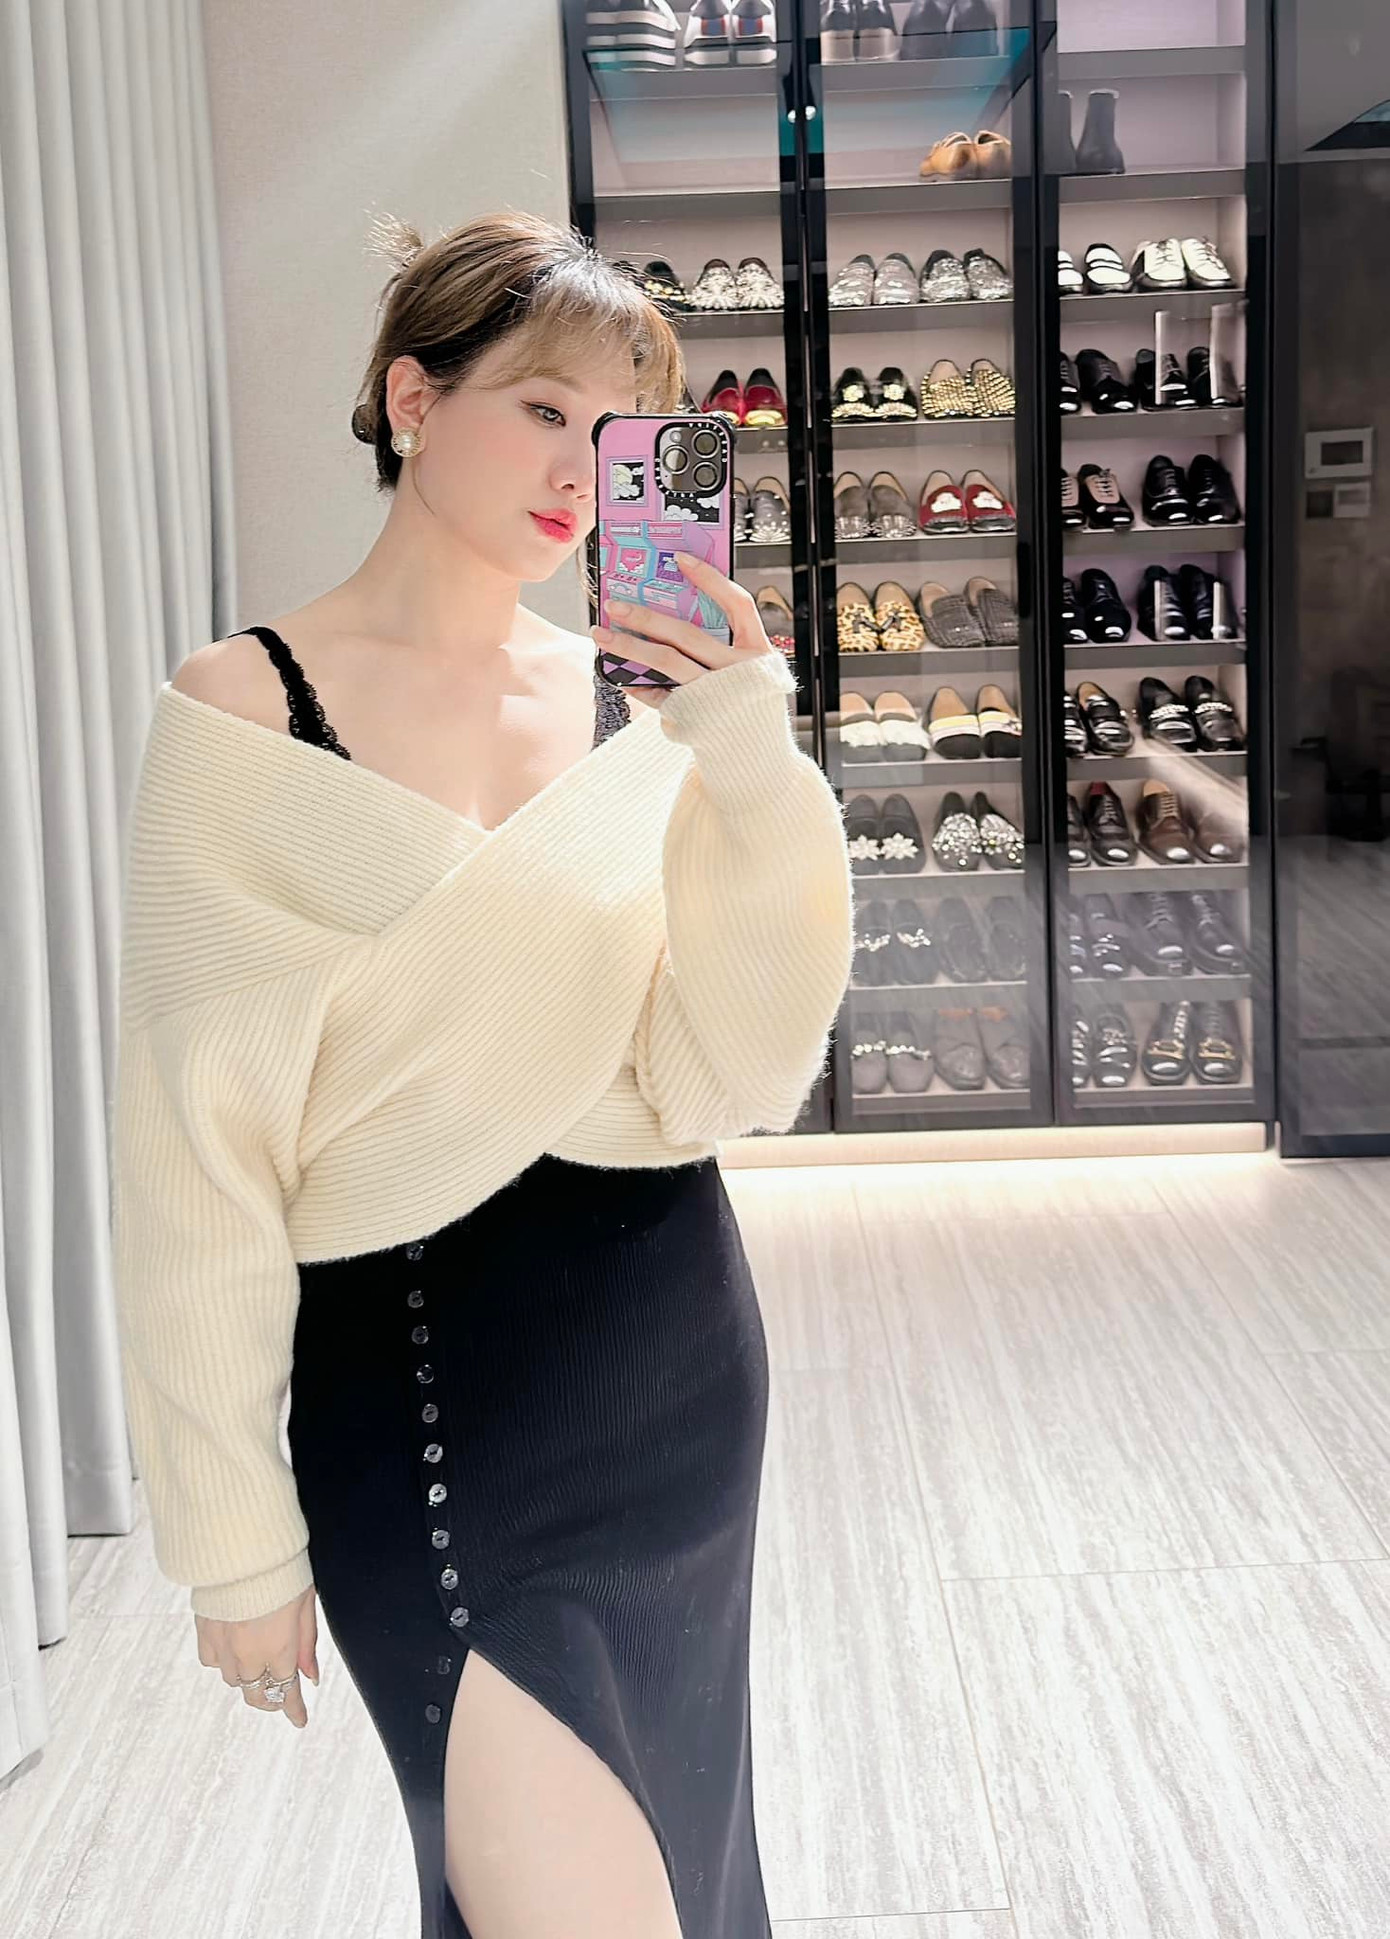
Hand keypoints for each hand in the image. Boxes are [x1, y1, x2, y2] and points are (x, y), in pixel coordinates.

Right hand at [196, 1582, 319, 1729]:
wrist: (243, 1546)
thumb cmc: (281, 1570)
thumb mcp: (306, 1605)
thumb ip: (306, 1645)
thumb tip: (311, 1676)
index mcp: (279, 1648)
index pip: (287, 1692)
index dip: (294, 1710)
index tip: (299, 1719)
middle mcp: (249, 1654)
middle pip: (257, 1695)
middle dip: (271, 1700)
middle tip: (280, 1696)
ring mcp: (223, 1645)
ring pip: (233, 1681)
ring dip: (248, 1679)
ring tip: (258, 1666)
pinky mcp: (204, 1632)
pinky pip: (211, 1661)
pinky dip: (222, 1662)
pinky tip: (232, 1650)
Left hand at [591, 550, 778, 706]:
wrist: (754, 755)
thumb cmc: (746, 701)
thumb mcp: (750, 668)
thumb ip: (724, 641)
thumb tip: (670, 608)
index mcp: (758, 651)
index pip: (738, 604)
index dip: (711, 579)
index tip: (679, 558)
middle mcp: (737, 672)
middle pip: (687, 634)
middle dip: (646, 616)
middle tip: (614, 604)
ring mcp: (714, 696)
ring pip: (665, 662)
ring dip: (628, 646)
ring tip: (601, 634)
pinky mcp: (694, 718)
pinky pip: (658, 694)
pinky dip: (636, 683)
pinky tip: (617, 673)